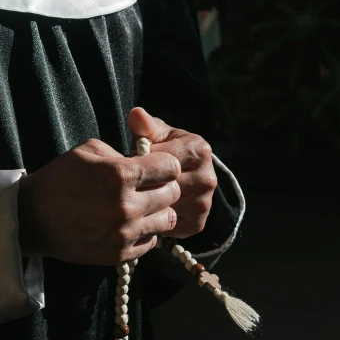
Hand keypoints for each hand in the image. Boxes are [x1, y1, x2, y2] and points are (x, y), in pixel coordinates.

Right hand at [17, 138, 180, 265]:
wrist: (32, 217)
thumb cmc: (60, 178)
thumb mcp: (89, 151)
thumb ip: (122, 154)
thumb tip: (145, 161)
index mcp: (120, 174)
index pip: (171, 167)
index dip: (164, 164)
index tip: (155, 166)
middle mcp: (126, 205)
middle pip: (173, 193)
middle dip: (164, 185)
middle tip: (149, 185)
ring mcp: (124, 233)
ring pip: (168, 220)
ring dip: (158, 210)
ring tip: (142, 206)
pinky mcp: (119, 254)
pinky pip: (152, 242)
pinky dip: (146, 232)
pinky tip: (131, 223)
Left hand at [128, 107, 216, 238]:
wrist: (180, 172)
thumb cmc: (163, 148)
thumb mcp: (155, 134)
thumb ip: (145, 126)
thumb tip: (136, 114)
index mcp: (200, 150)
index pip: (164, 160)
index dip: (143, 161)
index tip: (132, 161)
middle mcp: (208, 178)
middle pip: (166, 185)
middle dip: (145, 184)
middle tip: (130, 181)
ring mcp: (205, 202)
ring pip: (166, 206)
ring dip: (148, 203)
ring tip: (136, 195)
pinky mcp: (198, 223)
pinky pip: (170, 225)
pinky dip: (155, 219)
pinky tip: (147, 210)